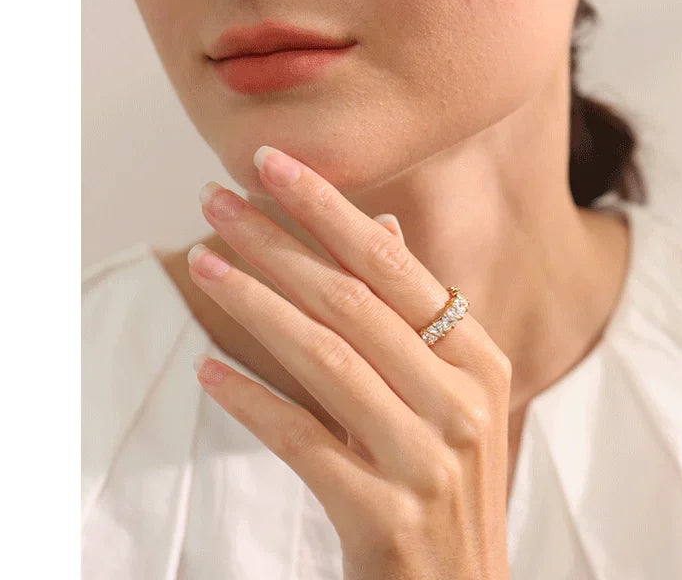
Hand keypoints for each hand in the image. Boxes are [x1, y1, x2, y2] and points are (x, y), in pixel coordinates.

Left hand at [188, 146, 512, 579]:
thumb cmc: (445, 484)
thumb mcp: (448, 393)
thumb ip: (413, 313)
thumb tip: (379, 225)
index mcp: (480, 359)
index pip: (394, 264)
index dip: (328, 208)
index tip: (272, 163)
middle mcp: (463, 402)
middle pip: (352, 301)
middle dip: (276, 241)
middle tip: (216, 198)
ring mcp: (429, 461)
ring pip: (325, 359)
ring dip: (255, 304)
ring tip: (201, 262)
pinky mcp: (386, 518)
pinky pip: (303, 441)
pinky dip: (251, 399)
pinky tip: (207, 368)